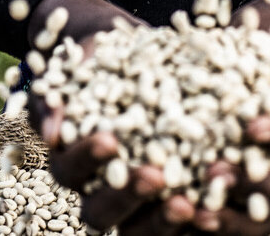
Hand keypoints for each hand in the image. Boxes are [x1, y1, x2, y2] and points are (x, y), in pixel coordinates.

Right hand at [27, 0, 189, 233]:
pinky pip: (181, 220)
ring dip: (164, 219)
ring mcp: (135, 200)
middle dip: (126, 196)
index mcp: (70, 160)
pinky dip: (199, 217)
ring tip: (190, 202)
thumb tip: (50, 133)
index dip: (88, 159)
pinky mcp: (171, 199)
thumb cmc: (95, 57)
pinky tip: (219, 202)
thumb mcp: (74, 65)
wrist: (130, 51)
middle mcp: (98, 188)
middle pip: (101, 211)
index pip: (72, 170)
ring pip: (140, 228)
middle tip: (155, 176)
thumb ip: (54, 94)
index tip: (110, 140)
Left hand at [190, 0, 269, 233]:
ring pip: (256, 220)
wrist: (267, 37)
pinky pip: (221, 215)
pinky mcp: (231, 186)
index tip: (252, 125)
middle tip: (214, 170)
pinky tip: (170, 209)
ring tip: (190, 207)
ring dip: (225, 220)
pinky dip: (199, 218)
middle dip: (252, 188)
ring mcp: (263, 181)